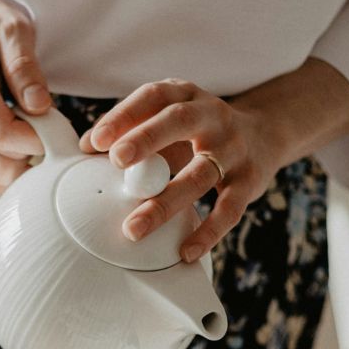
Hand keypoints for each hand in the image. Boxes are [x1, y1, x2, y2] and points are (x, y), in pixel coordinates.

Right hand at [0, 0, 52, 194]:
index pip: (3, 134)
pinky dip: (1, 170)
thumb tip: (40, 107)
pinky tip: (14, 145)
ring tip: (31, 129)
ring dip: (20, 161)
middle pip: (2, 159)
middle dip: (34, 151)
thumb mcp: (10, 25)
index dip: (38, 140)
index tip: (57, 126)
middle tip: (49, 125)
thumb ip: (24, 67)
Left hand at [79, 79, 282, 261]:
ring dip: (165, 203)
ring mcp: (234, 149)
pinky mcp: (250, 181)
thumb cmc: (197, 132)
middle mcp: (212, 116)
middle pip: (178, 122)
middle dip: (146, 140)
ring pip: (199, 175)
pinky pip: (229, 210)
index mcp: (186, 96)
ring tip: (133, 229)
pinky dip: (207, 232)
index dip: (124, 115)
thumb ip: (131, 131)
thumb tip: (84, 149)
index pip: (153, 97)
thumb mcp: (167, 121)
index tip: (96, 141)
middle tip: (116, 161)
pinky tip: (185, 252)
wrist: (264, 136)